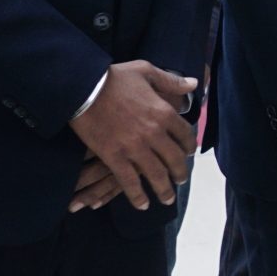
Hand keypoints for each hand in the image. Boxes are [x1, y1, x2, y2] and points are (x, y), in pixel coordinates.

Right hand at [69, 62, 198, 208]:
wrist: (83, 87)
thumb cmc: (114, 77)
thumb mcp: (146, 71)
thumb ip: (171, 81)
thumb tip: (194, 84)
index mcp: (164, 112)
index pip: (185, 135)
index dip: (189, 146)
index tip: (189, 153)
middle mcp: (154, 133)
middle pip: (175, 159)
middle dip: (180, 173)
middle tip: (181, 180)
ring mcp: (134, 147)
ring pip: (156, 175)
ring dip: (164, 190)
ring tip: (167, 198)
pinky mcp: (114, 157)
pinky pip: (129, 182)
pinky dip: (137, 195)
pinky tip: (142, 204)